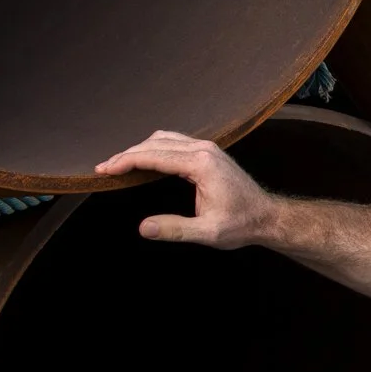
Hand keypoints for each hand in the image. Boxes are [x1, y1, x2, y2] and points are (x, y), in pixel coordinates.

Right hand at [94, 131, 278, 247]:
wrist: (267, 217)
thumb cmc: (242, 224)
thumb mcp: (208, 233)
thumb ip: (176, 230)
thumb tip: (144, 228)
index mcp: (201, 164)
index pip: (153, 156)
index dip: (125, 161)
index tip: (104, 170)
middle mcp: (204, 149)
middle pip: (155, 143)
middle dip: (126, 154)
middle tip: (103, 168)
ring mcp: (208, 148)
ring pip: (164, 139)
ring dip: (140, 149)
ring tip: (118, 164)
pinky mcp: (209, 152)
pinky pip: (175, 142)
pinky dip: (154, 148)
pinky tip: (144, 159)